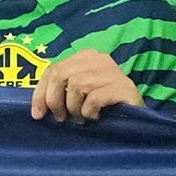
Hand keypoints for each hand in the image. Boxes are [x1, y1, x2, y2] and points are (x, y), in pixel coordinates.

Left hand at [29, 51, 143, 124]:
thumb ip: (60, 91)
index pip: (53, 69)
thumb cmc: (104, 108)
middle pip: (61, 74)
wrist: (139, 119)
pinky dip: (89, 112)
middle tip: (61, 118)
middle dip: (55, 100)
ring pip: (77, 86)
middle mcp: (100, 59)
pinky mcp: (124, 87)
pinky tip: (96, 117)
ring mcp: (114, 72)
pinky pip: (94, 98)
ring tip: (82, 118)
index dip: (41, 93)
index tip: (38, 114)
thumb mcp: (79, 95)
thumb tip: (36, 107)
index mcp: (87, 56)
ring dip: (75, 108)